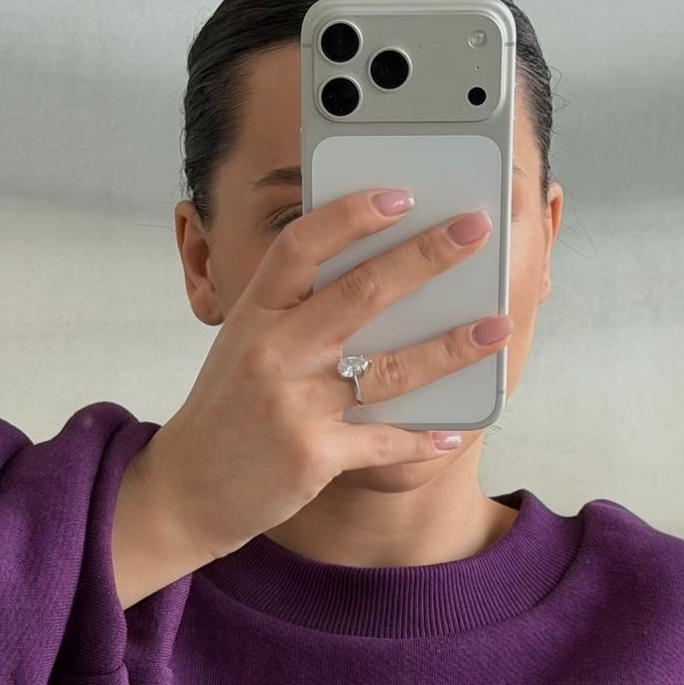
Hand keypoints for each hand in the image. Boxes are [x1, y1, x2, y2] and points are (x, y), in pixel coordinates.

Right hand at [129, 188, 513, 566]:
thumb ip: (293, 313)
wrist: (187, 490)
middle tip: (474, 231)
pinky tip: (452, 432)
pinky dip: (422, 439)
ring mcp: (293, 406)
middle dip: (426, 257)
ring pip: (389, 368)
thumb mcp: (244, 347)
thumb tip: (374, 281)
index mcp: (254, 315)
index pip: (302, 245)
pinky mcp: (312, 457)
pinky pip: (384, 442)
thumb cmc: (226, 413)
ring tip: (495, 327)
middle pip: (361, 292)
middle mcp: (273, 352)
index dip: (353, 215)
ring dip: (451, 347)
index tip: (401, 194)